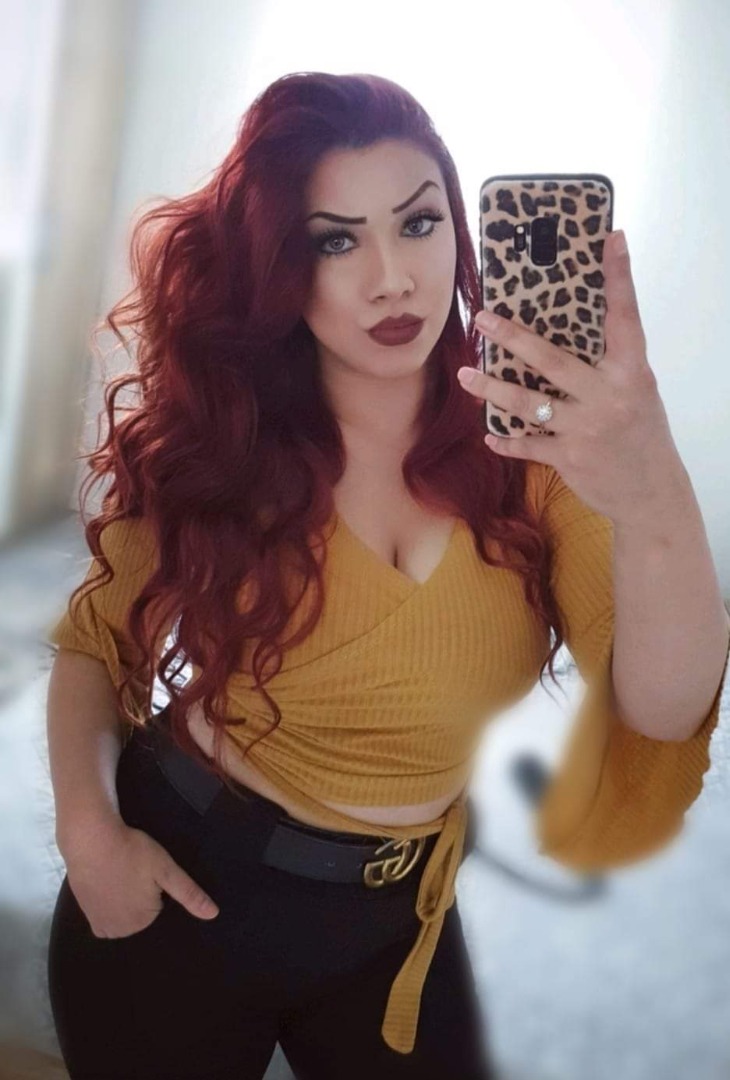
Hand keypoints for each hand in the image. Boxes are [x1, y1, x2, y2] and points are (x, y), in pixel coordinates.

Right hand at [64, 819, 218, 938]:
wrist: (91, 839)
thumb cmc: (132, 852)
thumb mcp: (166, 870)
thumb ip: (189, 894)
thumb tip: (213, 914)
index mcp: (143, 921)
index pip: (158, 906)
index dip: (153, 886)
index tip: (145, 871)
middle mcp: (121, 930)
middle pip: (140, 912)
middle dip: (139, 894)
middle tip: (132, 869)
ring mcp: (101, 923)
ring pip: (122, 913)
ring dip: (122, 898)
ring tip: (119, 873)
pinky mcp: (86, 915)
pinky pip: (104, 914)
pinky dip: (107, 903)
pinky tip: (107, 883)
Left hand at [457, 230, 688, 525]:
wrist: (651, 492)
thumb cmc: (640, 432)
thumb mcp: (636, 390)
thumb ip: (608, 364)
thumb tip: (567, 329)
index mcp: (630, 372)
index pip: (625, 317)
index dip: (619, 277)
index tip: (611, 240)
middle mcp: (608, 396)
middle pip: (553, 361)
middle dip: (513, 339)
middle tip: (483, 319)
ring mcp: (587, 428)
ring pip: (529, 404)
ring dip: (492, 389)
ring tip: (464, 376)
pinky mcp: (569, 458)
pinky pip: (528, 444)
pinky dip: (507, 440)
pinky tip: (489, 435)